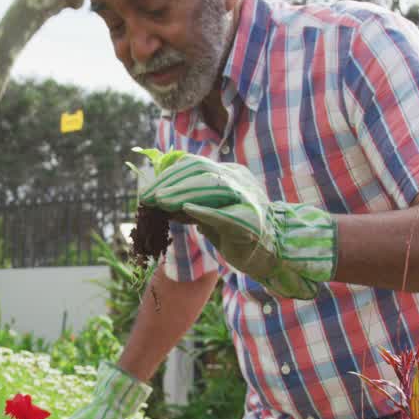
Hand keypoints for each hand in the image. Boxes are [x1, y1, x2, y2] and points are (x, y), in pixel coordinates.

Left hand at [139, 155, 336, 299]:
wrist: (270, 253)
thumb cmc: (236, 232)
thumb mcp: (209, 210)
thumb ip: (189, 201)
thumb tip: (158, 198)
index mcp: (231, 174)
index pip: (195, 165)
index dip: (169, 175)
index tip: (148, 189)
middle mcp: (240, 181)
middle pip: (201, 172)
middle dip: (171, 183)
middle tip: (148, 197)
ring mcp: (246, 200)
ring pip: (212, 187)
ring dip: (182, 193)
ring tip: (160, 201)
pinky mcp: (249, 223)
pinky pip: (225, 213)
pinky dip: (205, 210)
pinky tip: (186, 209)